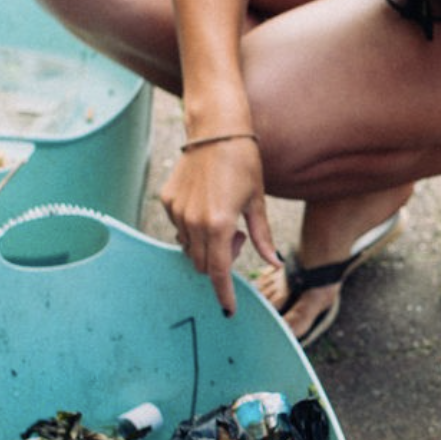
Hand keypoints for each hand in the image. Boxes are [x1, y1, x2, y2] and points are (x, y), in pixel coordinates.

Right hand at [160, 136, 278, 314]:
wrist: (215, 130)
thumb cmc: (244, 163)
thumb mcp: (258, 202)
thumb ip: (263, 238)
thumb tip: (273, 264)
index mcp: (219, 224)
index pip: (218, 271)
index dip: (224, 293)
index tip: (229, 309)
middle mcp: (193, 221)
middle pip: (202, 264)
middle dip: (220, 262)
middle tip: (239, 237)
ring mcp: (177, 211)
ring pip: (189, 248)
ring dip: (207, 246)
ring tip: (225, 218)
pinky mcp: (167, 200)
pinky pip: (180, 229)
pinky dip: (194, 229)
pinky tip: (209, 206)